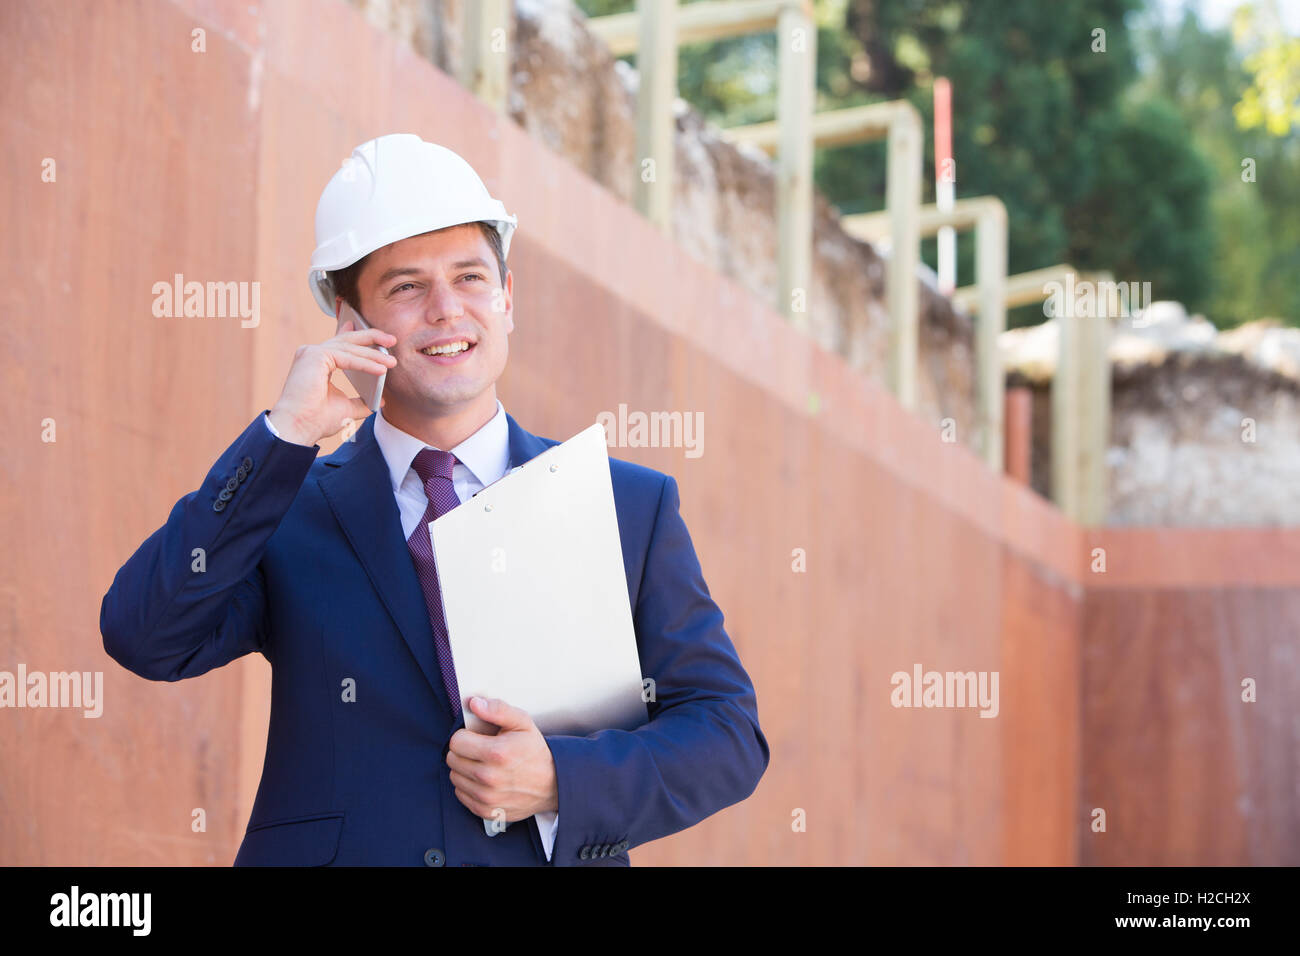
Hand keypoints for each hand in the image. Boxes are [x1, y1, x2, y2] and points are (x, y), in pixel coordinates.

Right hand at [267, 319, 396, 444]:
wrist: (299, 429)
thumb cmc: (316, 420)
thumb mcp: (346, 408)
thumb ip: (361, 402)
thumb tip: (380, 400)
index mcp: (316, 363)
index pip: (341, 344)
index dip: (360, 338)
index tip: (379, 338)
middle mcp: (311, 354)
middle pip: (346, 340)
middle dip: (371, 337)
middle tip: (392, 339)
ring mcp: (311, 353)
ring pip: (349, 349)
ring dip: (373, 355)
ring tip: (392, 362)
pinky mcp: (314, 356)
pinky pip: (347, 358)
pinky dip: (366, 363)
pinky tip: (382, 370)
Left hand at [446, 697, 558, 822]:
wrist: (552, 784)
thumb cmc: (534, 751)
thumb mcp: (522, 722)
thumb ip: (498, 710)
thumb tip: (474, 703)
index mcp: (497, 752)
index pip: (456, 741)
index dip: (465, 736)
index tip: (476, 737)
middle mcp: (489, 777)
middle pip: (453, 759)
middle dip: (463, 751)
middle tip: (480, 750)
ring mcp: (487, 797)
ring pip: (454, 776)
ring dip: (464, 768)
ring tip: (483, 764)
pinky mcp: (485, 810)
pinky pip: (460, 793)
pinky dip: (468, 785)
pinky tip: (483, 779)